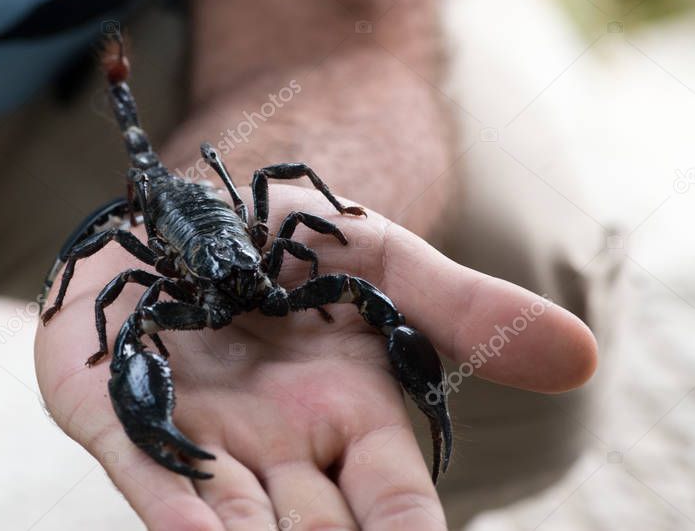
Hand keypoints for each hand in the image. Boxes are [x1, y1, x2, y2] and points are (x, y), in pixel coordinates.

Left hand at [34, 184, 596, 529]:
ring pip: (233, 520)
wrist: (190, 206)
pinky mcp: (124, 414)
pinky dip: (172, 508)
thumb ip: (465, 310)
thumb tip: (582, 359)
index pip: (395, 507)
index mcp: (347, 420)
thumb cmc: (287, 237)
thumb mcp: (382, 262)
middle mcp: (278, 447)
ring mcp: (200, 436)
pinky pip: (147, 470)